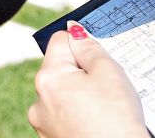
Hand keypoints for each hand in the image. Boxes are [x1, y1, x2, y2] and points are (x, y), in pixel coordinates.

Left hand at [29, 22, 145, 137]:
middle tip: (108, 87)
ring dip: (82, 95)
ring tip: (105, 109)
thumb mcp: (109, 72)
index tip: (98, 55)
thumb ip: (89, 47)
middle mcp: (39, 101)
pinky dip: (80, 115)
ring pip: (64, 95)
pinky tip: (99, 123)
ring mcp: (44, 124)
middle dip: (83, 73)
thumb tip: (75, 31)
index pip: (60, 40)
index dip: (82, 43)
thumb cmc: (116, 120)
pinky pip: (66, 116)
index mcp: (48, 79)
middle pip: (61, 70)